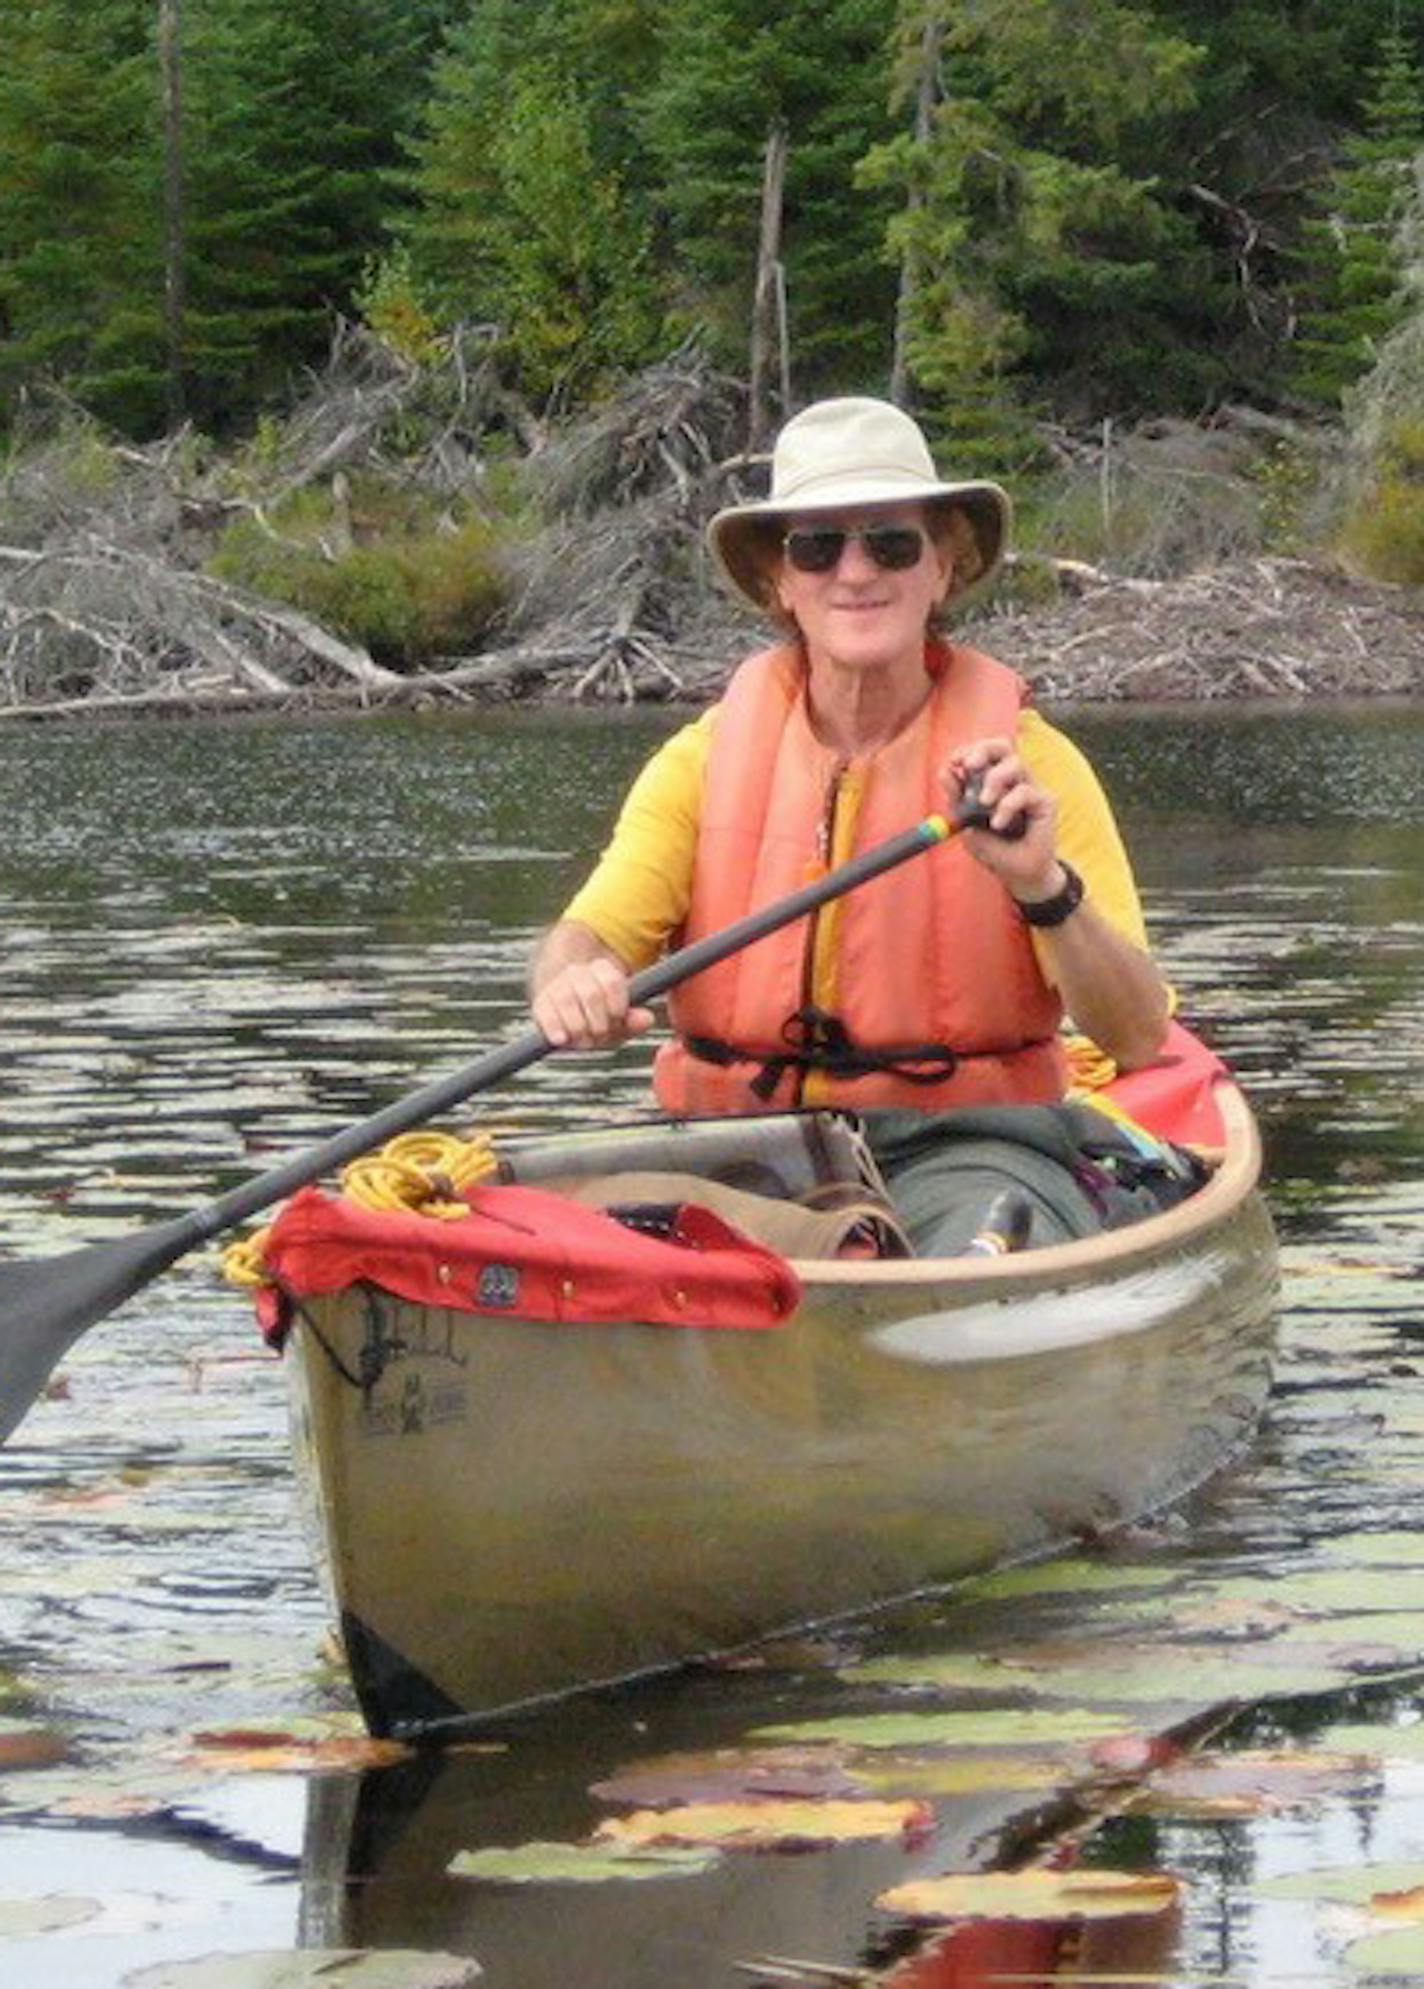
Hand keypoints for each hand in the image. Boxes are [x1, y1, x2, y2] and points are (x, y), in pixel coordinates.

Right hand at [532, 956, 653, 1050]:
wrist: (565, 1003)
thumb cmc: (597, 1014)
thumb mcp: (618, 1016)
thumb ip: (633, 1019)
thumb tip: (647, 1019)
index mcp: (601, 968)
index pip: (612, 982)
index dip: (617, 1007)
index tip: (617, 1019)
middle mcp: (576, 972)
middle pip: (591, 994)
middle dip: (599, 1021)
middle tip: (601, 1034)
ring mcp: (556, 986)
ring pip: (568, 1001)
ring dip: (580, 1027)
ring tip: (585, 1038)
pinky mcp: (540, 1003)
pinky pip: (546, 1014)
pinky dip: (554, 1027)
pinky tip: (562, 1039)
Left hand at [946, 738, 1063, 902]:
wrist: (1018, 875)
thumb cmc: (994, 848)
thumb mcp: (967, 824)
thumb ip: (957, 798)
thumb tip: (945, 770)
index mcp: (993, 780)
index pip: (983, 752)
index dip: (969, 750)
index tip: (954, 762)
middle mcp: (1013, 780)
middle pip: (1002, 746)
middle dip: (984, 750)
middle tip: (970, 765)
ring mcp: (1031, 788)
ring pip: (1016, 764)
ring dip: (995, 778)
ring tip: (984, 802)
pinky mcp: (1046, 801)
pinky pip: (1026, 791)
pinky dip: (1008, 805)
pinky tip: (999, 824)